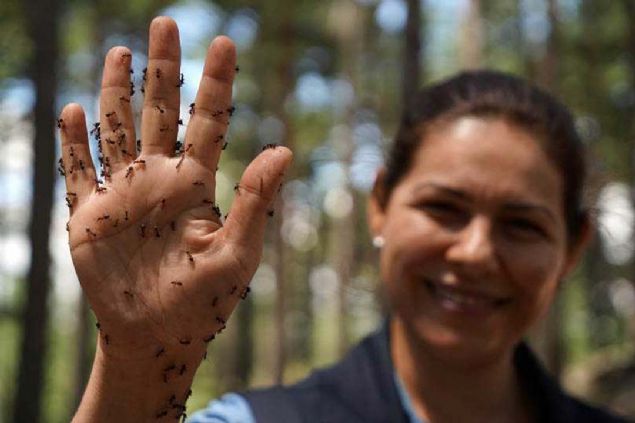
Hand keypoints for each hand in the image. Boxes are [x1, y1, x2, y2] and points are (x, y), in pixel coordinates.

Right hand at [58, 17, 291, 360]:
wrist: (158, 336)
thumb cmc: (205, 301)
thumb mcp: (237, 252)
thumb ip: (257, 201)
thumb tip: (285, 149)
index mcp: (196, 184)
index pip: (209, 121)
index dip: (216, 82)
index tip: (223, 42)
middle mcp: (159, 179)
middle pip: (161, 110)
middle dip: (163, 68)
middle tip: (165, 22)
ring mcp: (123, 194)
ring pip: (118, 129)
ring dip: (116, 91)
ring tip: (121, 53)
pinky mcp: (89, 216)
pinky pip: (77, 171)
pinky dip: (73, 143)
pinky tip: (73, 112)